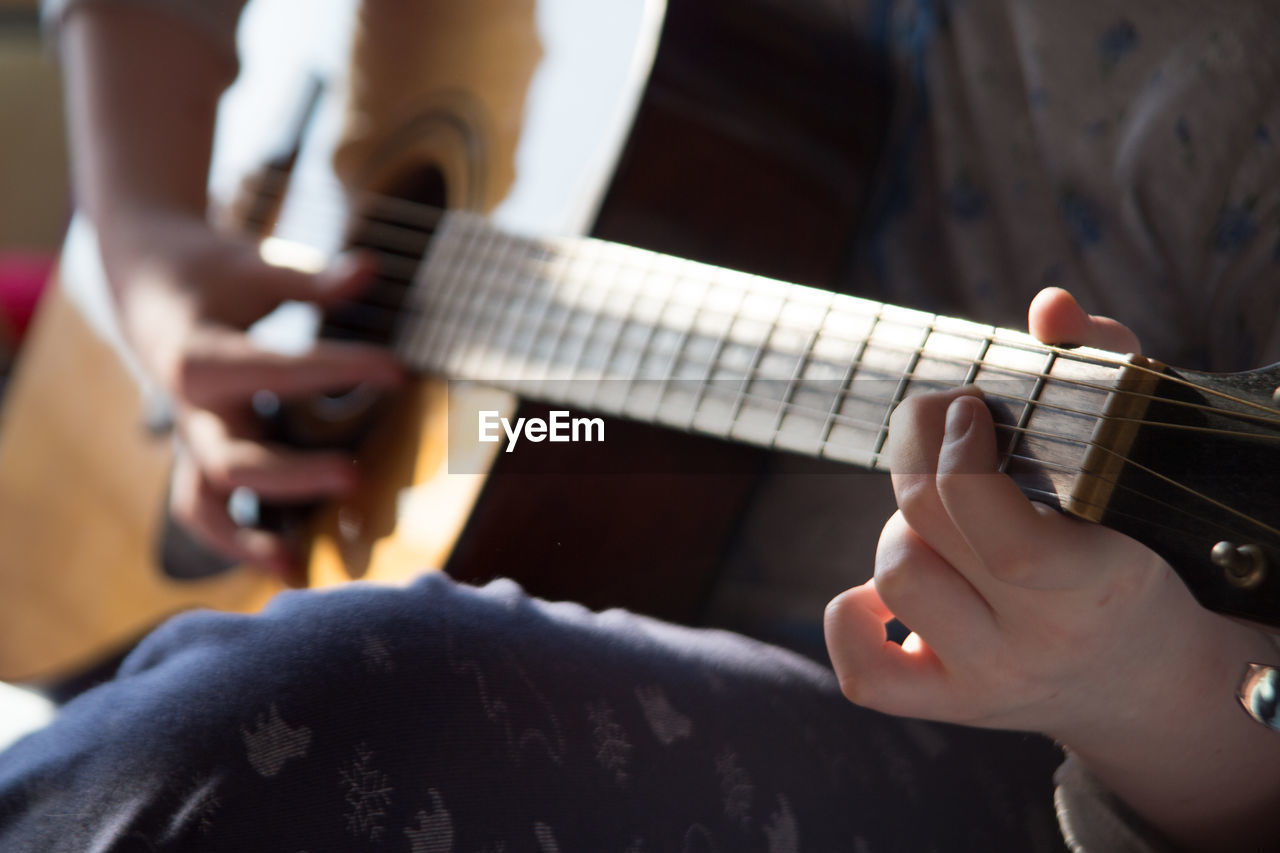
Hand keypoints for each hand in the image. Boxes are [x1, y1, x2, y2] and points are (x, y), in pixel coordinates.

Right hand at [112, 215, 402, 576]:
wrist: (145, 284)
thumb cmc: (211, 274)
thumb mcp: (255, 267)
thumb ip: (311, 281)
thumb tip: (369, 269)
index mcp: (199, 355)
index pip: (274, 369)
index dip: (337, 368)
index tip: (396, 368)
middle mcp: (189, 409)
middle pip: (231, 460)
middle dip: (291, 475)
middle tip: (356, 477)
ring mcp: (192, 440)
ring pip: (203, 505)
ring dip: (248, 539)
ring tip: (300, 566)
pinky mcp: (199, 456)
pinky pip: (206, 511)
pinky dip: (238, 542)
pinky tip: (290, 565)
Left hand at [825, 288, 1279, 846]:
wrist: (1139, 673)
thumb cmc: (1131, 541)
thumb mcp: (1136, 455)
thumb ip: (1104, 366)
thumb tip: (1047, 307)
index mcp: (1098, 582)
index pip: (1004, 536)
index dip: (960, 462)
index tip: (966, 406)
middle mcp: (1038, 643)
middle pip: (926, 534)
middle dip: (917, 456)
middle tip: (942, 423)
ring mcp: (988, 681)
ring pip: (895, 578)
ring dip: (902, 527)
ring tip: (943, 517)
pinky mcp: (948, 704)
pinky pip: (865, 676)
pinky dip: (851, 619)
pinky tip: (881, 591)